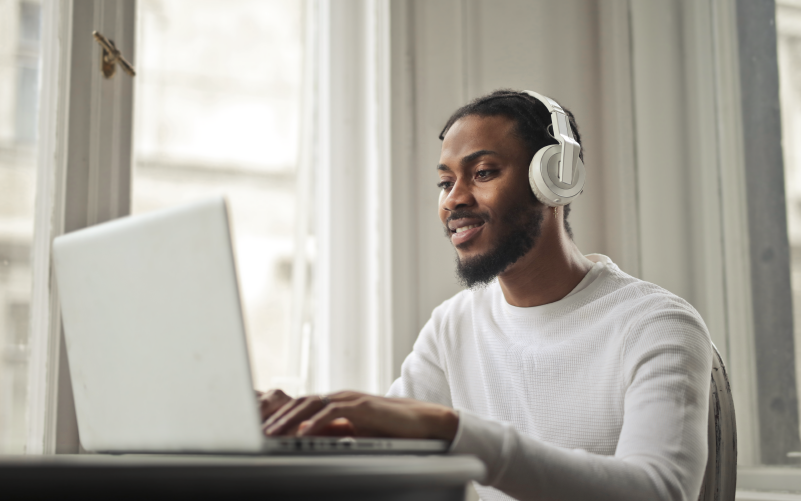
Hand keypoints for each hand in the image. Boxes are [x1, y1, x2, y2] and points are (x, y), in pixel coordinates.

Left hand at [261, 390, 458, 440]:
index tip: (263, 429)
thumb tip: (308, 441)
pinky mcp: (361, 406)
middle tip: (258, 431)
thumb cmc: (389, 428)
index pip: (301, 405)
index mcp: (336, 402)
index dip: (281, 415)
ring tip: (273, 432)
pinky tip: (303, 433)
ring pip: (312, 404)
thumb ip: (334, 433)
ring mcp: (350, 399)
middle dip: (278, 416)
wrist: (420, 421)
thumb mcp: (356, 432)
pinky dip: (315, 422)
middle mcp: (340, 396)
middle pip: (301, 402)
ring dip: (289, 419)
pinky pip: (332, 412)